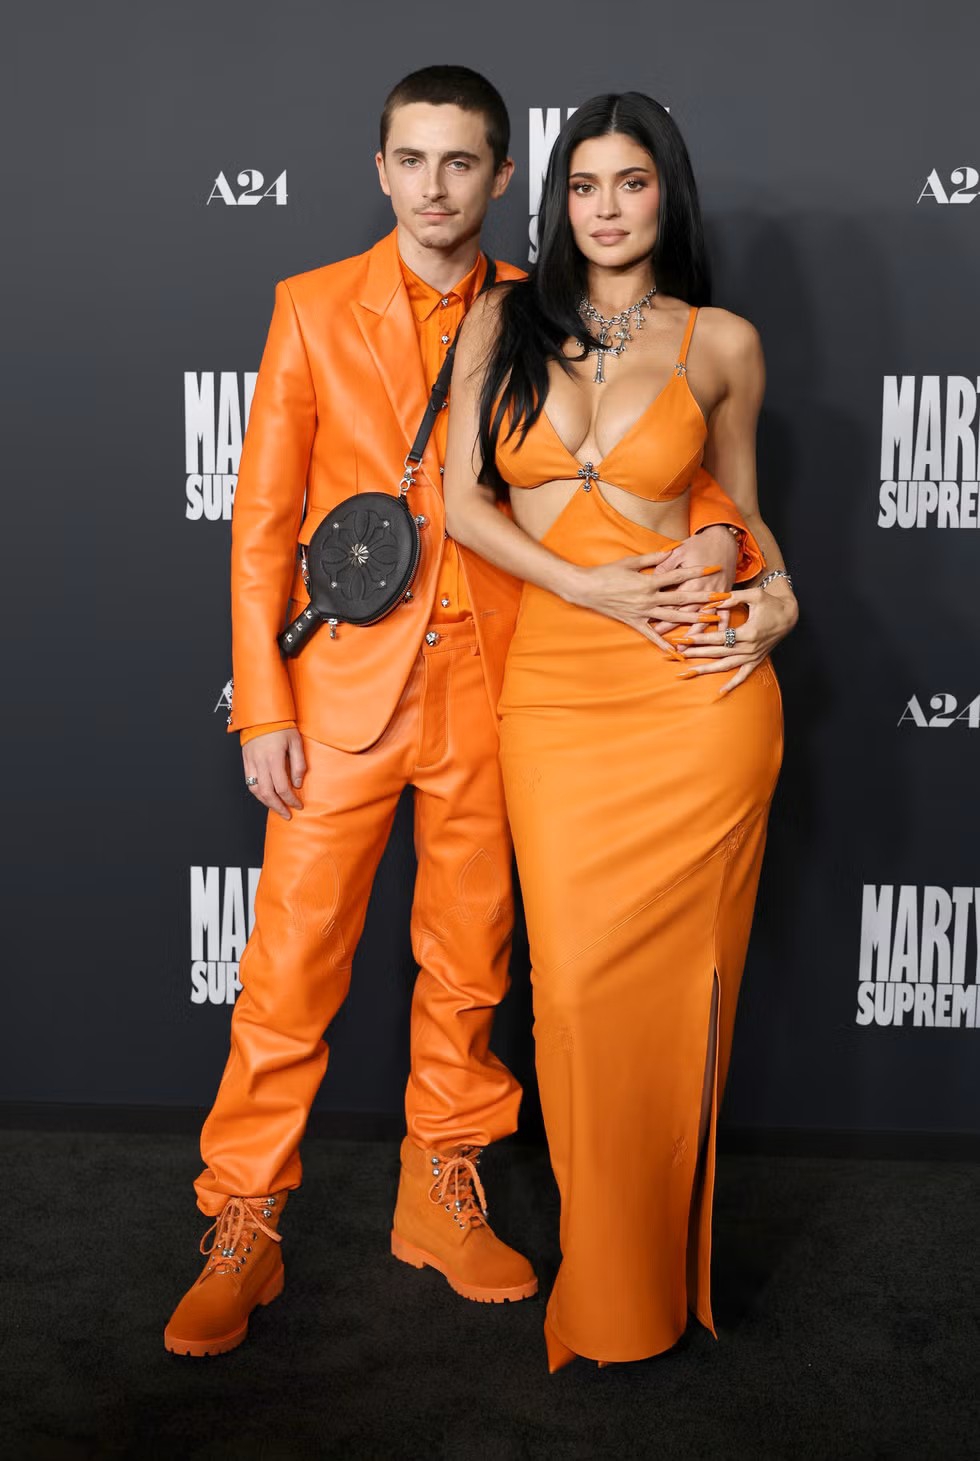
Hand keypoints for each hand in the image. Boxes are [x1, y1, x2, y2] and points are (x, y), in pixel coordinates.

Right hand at [243, 728, 306, 819]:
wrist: (262, 716)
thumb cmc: (282, 727)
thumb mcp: (296, 743)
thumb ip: (298, 764)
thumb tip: (297, 784)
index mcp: (274, 758)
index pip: (282, 787)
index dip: (290, 800)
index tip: (298, 805)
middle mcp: (260, 763)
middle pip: (267, 793)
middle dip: (278, 807)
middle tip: (287, 815)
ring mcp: (251, 763)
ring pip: (256, 790)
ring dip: (267, 803)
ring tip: (277, 808)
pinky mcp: (246, 762)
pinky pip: (249, 782)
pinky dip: (257, 793)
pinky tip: (266, 797)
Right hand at [569, 553, 726, 654]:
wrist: (586, 589)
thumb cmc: (607, 572)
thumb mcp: (630, 562)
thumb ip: (653, 559)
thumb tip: (671, 552)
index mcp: (649, 581)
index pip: (679, 576)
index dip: (697, 571)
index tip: (714, 568)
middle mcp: (648, 599)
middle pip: (682, 598)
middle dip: (705, 598)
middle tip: (723, 599)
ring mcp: (642, 612)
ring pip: (673, 617)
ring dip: (693, 620)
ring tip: (712, 620)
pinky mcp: (634, 622)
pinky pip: (652, 635)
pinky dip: (664, 644)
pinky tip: (677, 651)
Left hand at [649, 524, 739, 636]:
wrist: (723, 538)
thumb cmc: (699, 544)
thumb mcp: (678, 551)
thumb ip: (664, 566)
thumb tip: (651, 579)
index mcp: (689, 580)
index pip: (672, 601)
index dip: (661, 613)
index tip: (651, 625)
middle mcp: (703, 590)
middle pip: (685, 613)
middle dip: (674, 628)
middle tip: (661, 642)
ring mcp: (715, 594)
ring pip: (703, 618)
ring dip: (694, 634)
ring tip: (686, 647)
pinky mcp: (725, 594)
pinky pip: (725, 614)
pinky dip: (721, 627)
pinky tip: (716, 640)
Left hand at [677, 583, 798, 694]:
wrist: (789, 615)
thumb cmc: (771, 602)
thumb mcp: (754, 595)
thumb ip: (733, 597)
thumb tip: (713, 600)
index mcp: (749, 632)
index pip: (719, 638)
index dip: (700, 639)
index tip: (684, 639)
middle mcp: (750, 648)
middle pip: (718, 653)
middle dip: (697, 653)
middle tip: (678, 654)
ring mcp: (753, 656)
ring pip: (726, 666)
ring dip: (706, 670)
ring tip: (688, 672)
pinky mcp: (756, 660)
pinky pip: (744, 675)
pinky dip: (733, 684)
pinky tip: (720, 692)